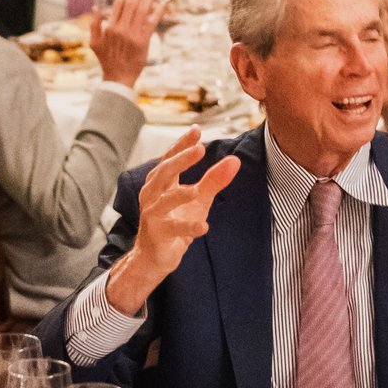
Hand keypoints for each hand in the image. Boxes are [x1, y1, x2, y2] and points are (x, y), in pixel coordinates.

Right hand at [90, 0, 163, 86]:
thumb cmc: (106, 60)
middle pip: (132, 2)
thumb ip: (95, 25)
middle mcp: (121, 28)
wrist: (118, 78)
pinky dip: (159, 12)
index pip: (119, 3)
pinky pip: (152, 23)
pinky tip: (165, 2)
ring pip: (142, 10)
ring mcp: (133, 35)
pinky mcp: (144, 42)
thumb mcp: (94, 43)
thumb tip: (96, 7)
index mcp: (110, 27)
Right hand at [111, 130, 242, 312]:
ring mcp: (153, 215)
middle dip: (180, 160)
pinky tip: (204, 226)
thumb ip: (214, 180)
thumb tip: (235, 160)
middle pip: (164, 173)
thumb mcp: (198, 199)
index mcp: (160, 183)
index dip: (182, 144)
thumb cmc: (176, 222)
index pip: (170, 158)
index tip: (196, 130)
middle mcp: (153, 196)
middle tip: (199, 149)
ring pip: (164, 201)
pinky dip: (188, 227)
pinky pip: (173, 229)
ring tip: (195, 190)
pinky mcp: (158, 235)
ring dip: (179, 195)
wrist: (155, 257)